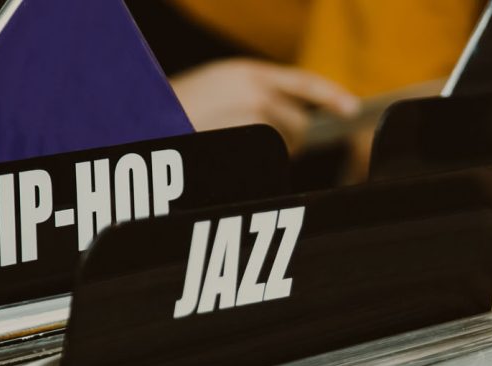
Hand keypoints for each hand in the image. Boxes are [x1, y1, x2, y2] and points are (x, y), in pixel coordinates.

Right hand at [170, 59, 358, 152]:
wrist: (141, 124)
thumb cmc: (172, 114)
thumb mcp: (213, 88)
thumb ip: (250, 95)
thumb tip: (288, 119)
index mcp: (245, 72)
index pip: (302, 82)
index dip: (330, 95)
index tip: (350, 109)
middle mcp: (255, 91)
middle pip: (299, 123)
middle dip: (289, 140)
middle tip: (260, 148)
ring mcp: (254, 119)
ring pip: (285, 147)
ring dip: (272, 156)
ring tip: (234, 150)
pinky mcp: (251, 144)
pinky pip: (270, 164)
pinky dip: (260, 168)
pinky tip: (233, 160)